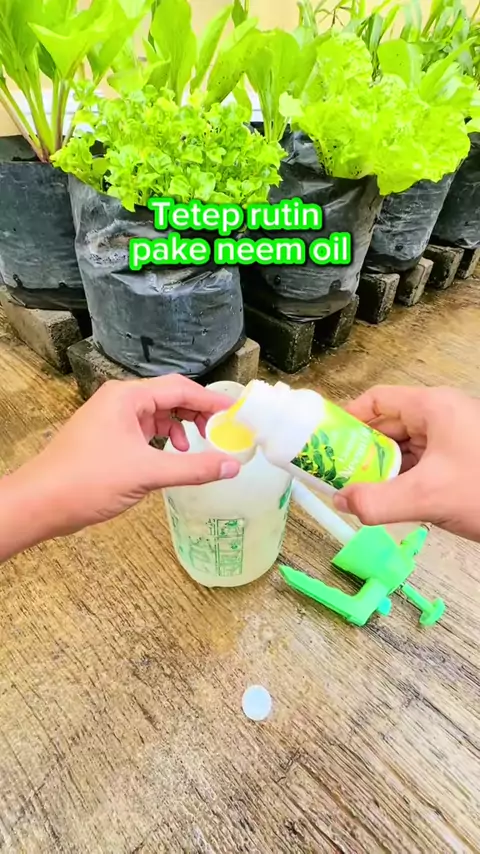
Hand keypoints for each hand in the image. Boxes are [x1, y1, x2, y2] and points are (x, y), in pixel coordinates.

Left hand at [6, 376, 239, 543]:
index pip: (180, 388)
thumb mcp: (147, 473)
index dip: (211, 400)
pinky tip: (170, 456)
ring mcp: (111, 418)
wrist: (41, 503)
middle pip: (169, 397)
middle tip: (221, 432)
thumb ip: (193, 468)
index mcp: (127, 397)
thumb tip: (232, 466)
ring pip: (156, 414)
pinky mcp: (106, 436)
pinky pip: (143, 429)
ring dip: (180, 427)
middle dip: (197, 413)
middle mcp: (119, 400)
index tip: (236, 413)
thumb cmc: (89, 481)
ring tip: (195, 447)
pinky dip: (162, 439)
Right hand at [333, 385, 479, 541]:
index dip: (347, 419)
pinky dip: (403, 481)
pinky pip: (422, 464)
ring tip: (359, 493)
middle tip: (337, 477)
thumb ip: (378, 502)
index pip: (377, 400)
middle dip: (361, 451)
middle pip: (388, 425)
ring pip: (405, 448)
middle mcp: (442, 416)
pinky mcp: (462, 461)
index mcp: (434, 407)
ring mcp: (454, 439)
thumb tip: (341, 503)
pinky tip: (391, 502)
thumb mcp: (429, 497)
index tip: (326, 444)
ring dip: (382, 470)